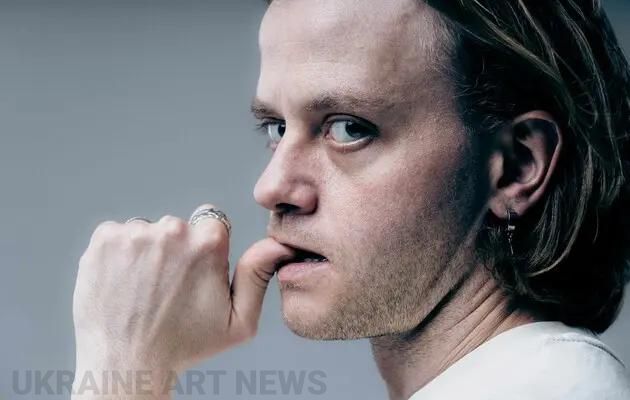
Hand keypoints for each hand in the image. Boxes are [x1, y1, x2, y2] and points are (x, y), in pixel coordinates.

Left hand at [72, 204, 294, 398]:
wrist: (126, 363)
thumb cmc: (185, 346)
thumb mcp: (240, 322)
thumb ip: (258, 275)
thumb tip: (278, 243)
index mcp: (208, 243)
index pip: (211, 222)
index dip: (204, 250)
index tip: (193, 275)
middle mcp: (172, 230)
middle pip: (178, 227)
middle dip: (175, 251)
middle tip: (167, 289)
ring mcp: (134, 233)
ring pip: (147, 232)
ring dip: (145, 253)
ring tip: (143, 290)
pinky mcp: (104, 240)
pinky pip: (117, 234)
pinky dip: (118, 254)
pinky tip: (123, 283)